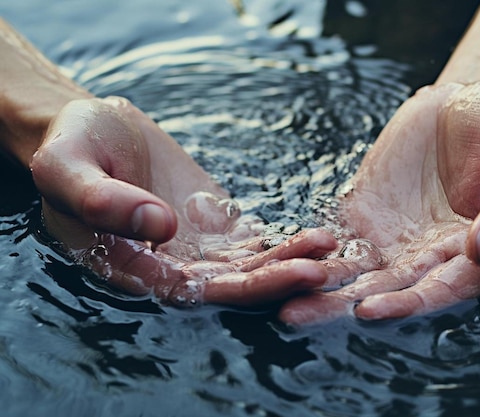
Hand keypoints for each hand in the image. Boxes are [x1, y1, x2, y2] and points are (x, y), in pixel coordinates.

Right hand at [30, 97, 337, 305]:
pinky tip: (317, 235)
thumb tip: (158, 227)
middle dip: (277, 278)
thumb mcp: (67, 167)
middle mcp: (167, 267)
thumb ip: (101, 200)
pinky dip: (283, 242)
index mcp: (128, 266)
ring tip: (328, 244)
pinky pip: (252, 242)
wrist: (96, 127)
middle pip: (228, 284)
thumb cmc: (72, 146)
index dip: (241, 286)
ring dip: (288, 260)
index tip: (290, 272)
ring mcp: (194, 249)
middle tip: (323, 267)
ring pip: (247, 265)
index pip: (190, 291)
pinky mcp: (214, 226)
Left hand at [280, 79, 479, 322]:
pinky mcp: (367, 213)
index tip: (371, 310)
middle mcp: (430, 254)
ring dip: (320, 288)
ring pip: (355, 272)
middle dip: (343, 306)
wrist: (470, 99)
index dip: (409, 303)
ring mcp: (395, 236)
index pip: (442, 289)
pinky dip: (312, 250)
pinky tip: (284, 258)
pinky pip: (338, 237)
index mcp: (475, 251)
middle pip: (387, 289)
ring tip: (281, 300)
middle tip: (298, 315)